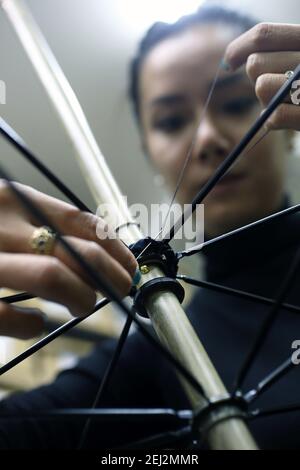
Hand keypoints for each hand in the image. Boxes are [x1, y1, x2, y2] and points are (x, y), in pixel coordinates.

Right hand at [0, 181, 137, 338]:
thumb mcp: (4, 214)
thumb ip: (37, 226)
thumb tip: (90, 255)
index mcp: (15, 200)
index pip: (82, 221)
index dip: (116, 248)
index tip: (131, 267)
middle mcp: (1, 224)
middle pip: (79, 251)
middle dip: (113, 276)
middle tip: (120, 290)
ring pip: (53, 277)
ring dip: (81, 297)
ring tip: (82, 306)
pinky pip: (10, 315)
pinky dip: (31, 324)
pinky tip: (34, 323)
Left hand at [223, 23, 299, 129]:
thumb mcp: (297, 63)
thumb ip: (276, 54)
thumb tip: (229, 61)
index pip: (264, 35)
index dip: (239, 48)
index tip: (230, 63)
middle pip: (256, 64)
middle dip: (259, 80)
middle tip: (279, 90)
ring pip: (262, 87)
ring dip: (267, 102)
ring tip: (288, 103)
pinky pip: (275, 116)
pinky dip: (275, 122)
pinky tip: (289, 119)